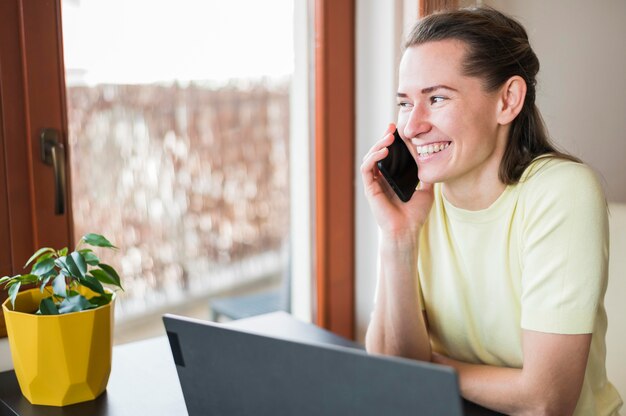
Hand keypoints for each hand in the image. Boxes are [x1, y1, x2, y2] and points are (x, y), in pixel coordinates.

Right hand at [360, 124, 433, 238]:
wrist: (407, 231)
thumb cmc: (415, 215)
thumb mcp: (426, 191)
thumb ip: (426, 177)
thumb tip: (434, 162)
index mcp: (391, 178)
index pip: (389, 155)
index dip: (391, 141)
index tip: (399, 130)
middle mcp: (381, 179)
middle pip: (378, 153)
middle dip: (384, 138)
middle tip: (392, 128)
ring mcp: (374, 184)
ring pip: (370, 158)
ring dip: (378, 145)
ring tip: (388, 137)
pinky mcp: (369, 189)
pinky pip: (367, 169)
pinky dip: (373, 158)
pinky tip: (383, 151)